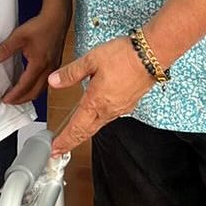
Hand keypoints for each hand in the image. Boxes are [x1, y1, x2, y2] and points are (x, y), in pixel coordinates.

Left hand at [0, 8, 70, 104]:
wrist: (57, 18)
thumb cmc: (41, 26)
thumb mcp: (19, 36)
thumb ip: (6, 48)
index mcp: (39, 65)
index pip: (24, 87)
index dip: (14, 95)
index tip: (5, 100)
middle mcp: (49, 69)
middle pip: (35, 92)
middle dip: (21, 100)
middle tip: (10, 101)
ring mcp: (54, 67)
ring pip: (42, 89)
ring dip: (30, 95)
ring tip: (18, 96)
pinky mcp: (56, 64)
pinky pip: (46, 82)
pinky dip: (37, 88)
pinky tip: (31, 84)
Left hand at [47, 37, 155, 155]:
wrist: (152, 55)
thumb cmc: (123, 56)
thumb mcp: (91, 60)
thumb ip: (71, 73)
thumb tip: (54, 81)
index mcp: (96, 101)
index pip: (76, 128)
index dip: (65, 141)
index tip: (55, 150)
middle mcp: (108, 110)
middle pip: (87, 131)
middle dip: (72, 141)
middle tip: (59, 149)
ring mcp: (120, 108)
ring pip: (98, 125)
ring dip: (85, 131)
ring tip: (74, 133)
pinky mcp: (129, 103)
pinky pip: (110, 116)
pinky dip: (98, 120)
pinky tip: (96, 114)